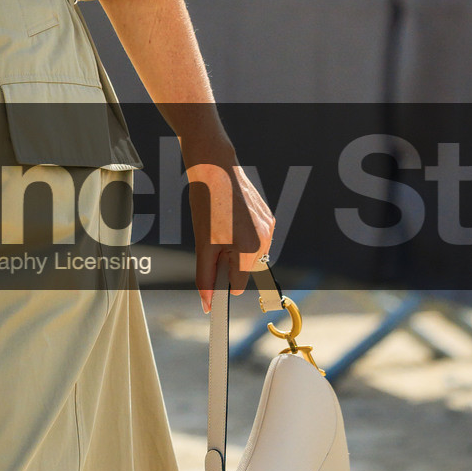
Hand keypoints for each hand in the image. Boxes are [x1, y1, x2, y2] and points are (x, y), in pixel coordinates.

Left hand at [184, 154, 275, 312]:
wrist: (215, 167)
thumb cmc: (206, 203)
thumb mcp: (202, 244)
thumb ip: (206, 277)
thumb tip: (207, 303)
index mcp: (249, 248)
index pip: (238, 286)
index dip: (222, 284)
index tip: (212, 282)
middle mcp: (265, 239)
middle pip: (244, 270)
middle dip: (228, 263)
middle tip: (213, 241)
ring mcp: (269, 227)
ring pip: (249, 254)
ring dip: (234, 249)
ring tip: (221, 226)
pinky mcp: (268, 217)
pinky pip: (254, 238)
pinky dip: (241, 236)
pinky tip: (230, 218)